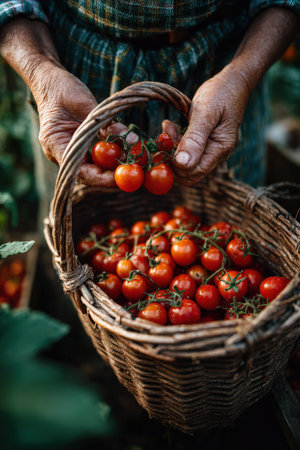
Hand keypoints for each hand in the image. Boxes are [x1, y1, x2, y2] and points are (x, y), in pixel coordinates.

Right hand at [34, 65, 138, 186]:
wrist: (49, 81)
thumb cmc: (62, 90)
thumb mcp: (87, 105)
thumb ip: (107, 124)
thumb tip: (133, 140)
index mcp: (56, 145)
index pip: (79, 171)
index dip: (100, 178)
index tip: (120, 177)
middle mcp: (62, 153)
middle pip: (89, 174)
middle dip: (111, 176)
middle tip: (134, 174)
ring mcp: (71, 151)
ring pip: (94, 167)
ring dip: (114, 166)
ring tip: (134, 164)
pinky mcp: (80, 146)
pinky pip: (97, 156)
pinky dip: (112, 155)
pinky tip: (128, 152)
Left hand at [173, 67, 249, 184]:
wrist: (232, 83)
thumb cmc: (221, 94)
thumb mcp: (206, 113)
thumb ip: (195, 138)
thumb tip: (182, 164)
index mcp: (220, 150)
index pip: (193, 173)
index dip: (175, 164)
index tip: (167, 140)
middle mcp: (215, 155)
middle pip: (187, 173)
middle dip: (171, 157)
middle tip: (166, 134)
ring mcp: (209, 151)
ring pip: (183, 163)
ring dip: (171, 148)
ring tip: (169, 126)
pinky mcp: (202, 145)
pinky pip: (185, 152)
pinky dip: (174, 142)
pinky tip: (172, 127)